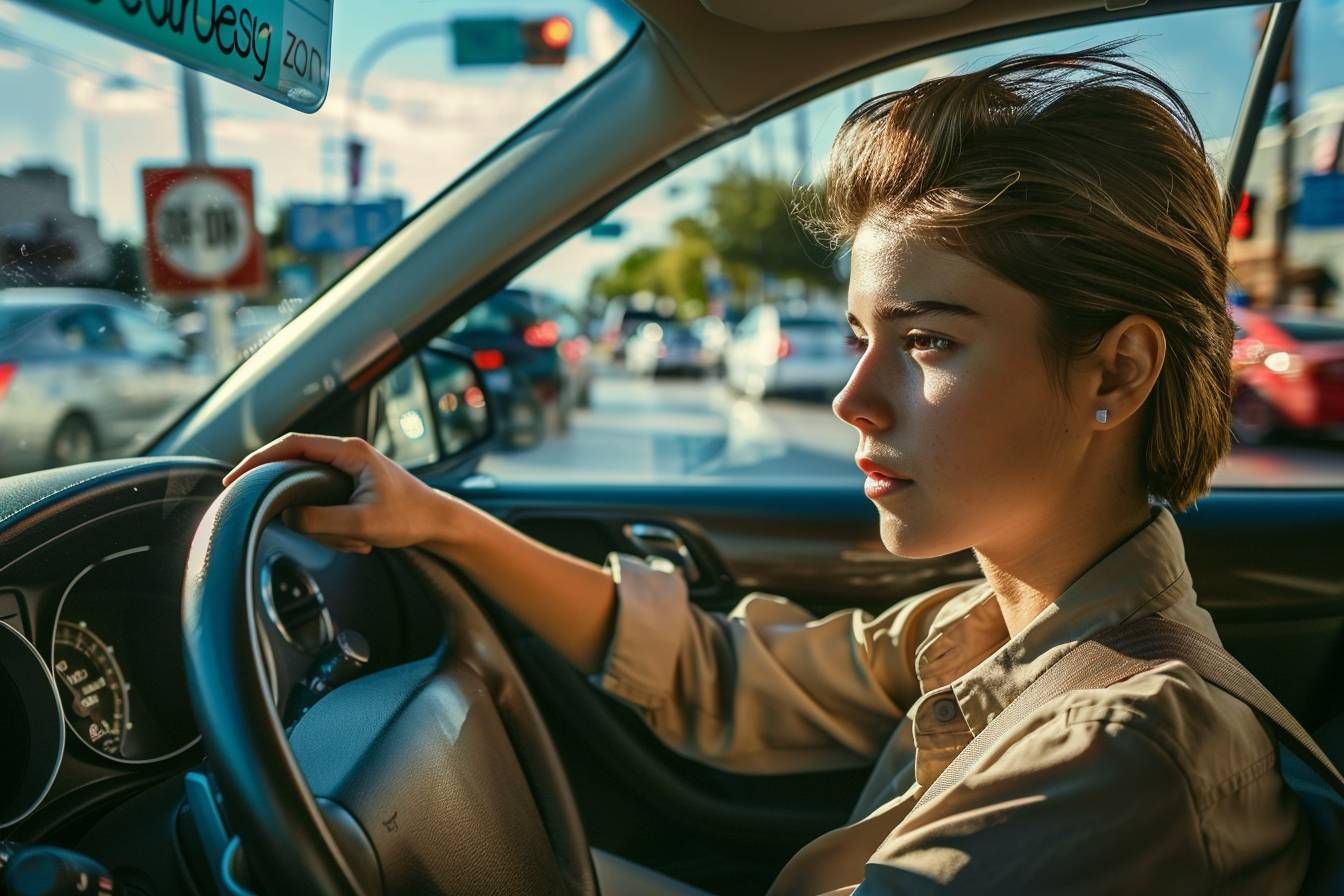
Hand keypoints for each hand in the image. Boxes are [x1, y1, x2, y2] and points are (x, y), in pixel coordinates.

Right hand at [221, 433, 462, 553]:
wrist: (440, 523)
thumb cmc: (410, 518)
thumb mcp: (363, 524)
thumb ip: (321, 520)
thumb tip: (287, 516)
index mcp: (350, 452)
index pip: (291, 445)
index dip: (258, 460)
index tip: (235, 479)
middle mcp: (348, 454)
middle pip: (296, 467)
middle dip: (292, 500)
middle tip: (281, 521)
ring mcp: (350, 469)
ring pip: (311, 493)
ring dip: (323, 523)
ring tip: (354, 540)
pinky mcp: (353, 486)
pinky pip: (326, 504)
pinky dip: (334, 527)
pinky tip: (360, 541)